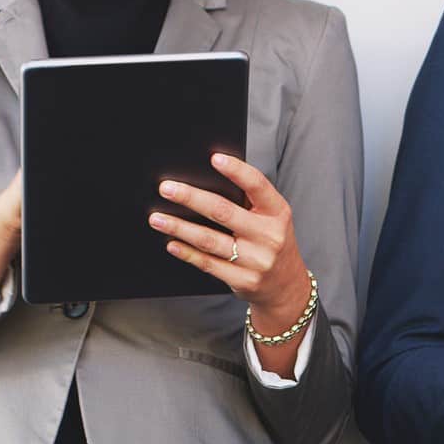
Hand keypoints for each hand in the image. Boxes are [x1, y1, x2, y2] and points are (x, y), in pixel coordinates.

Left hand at [152, 154, 313, 331]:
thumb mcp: (271, 218)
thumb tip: (204, 182)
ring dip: (179, 227)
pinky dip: (187, 252)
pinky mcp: (243, 281)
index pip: (258, 185)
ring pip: (209, 240)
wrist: (286, 284)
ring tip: (157, 218)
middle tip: (166, 189)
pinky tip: (172, 243)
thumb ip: (249, 201)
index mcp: (277, 213)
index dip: (237, 171)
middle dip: (190, 198)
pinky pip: (208, 264)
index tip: (214, 158)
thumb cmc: (271, 242)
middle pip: (223, 212)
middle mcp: (269, 236)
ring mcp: (257, 261)